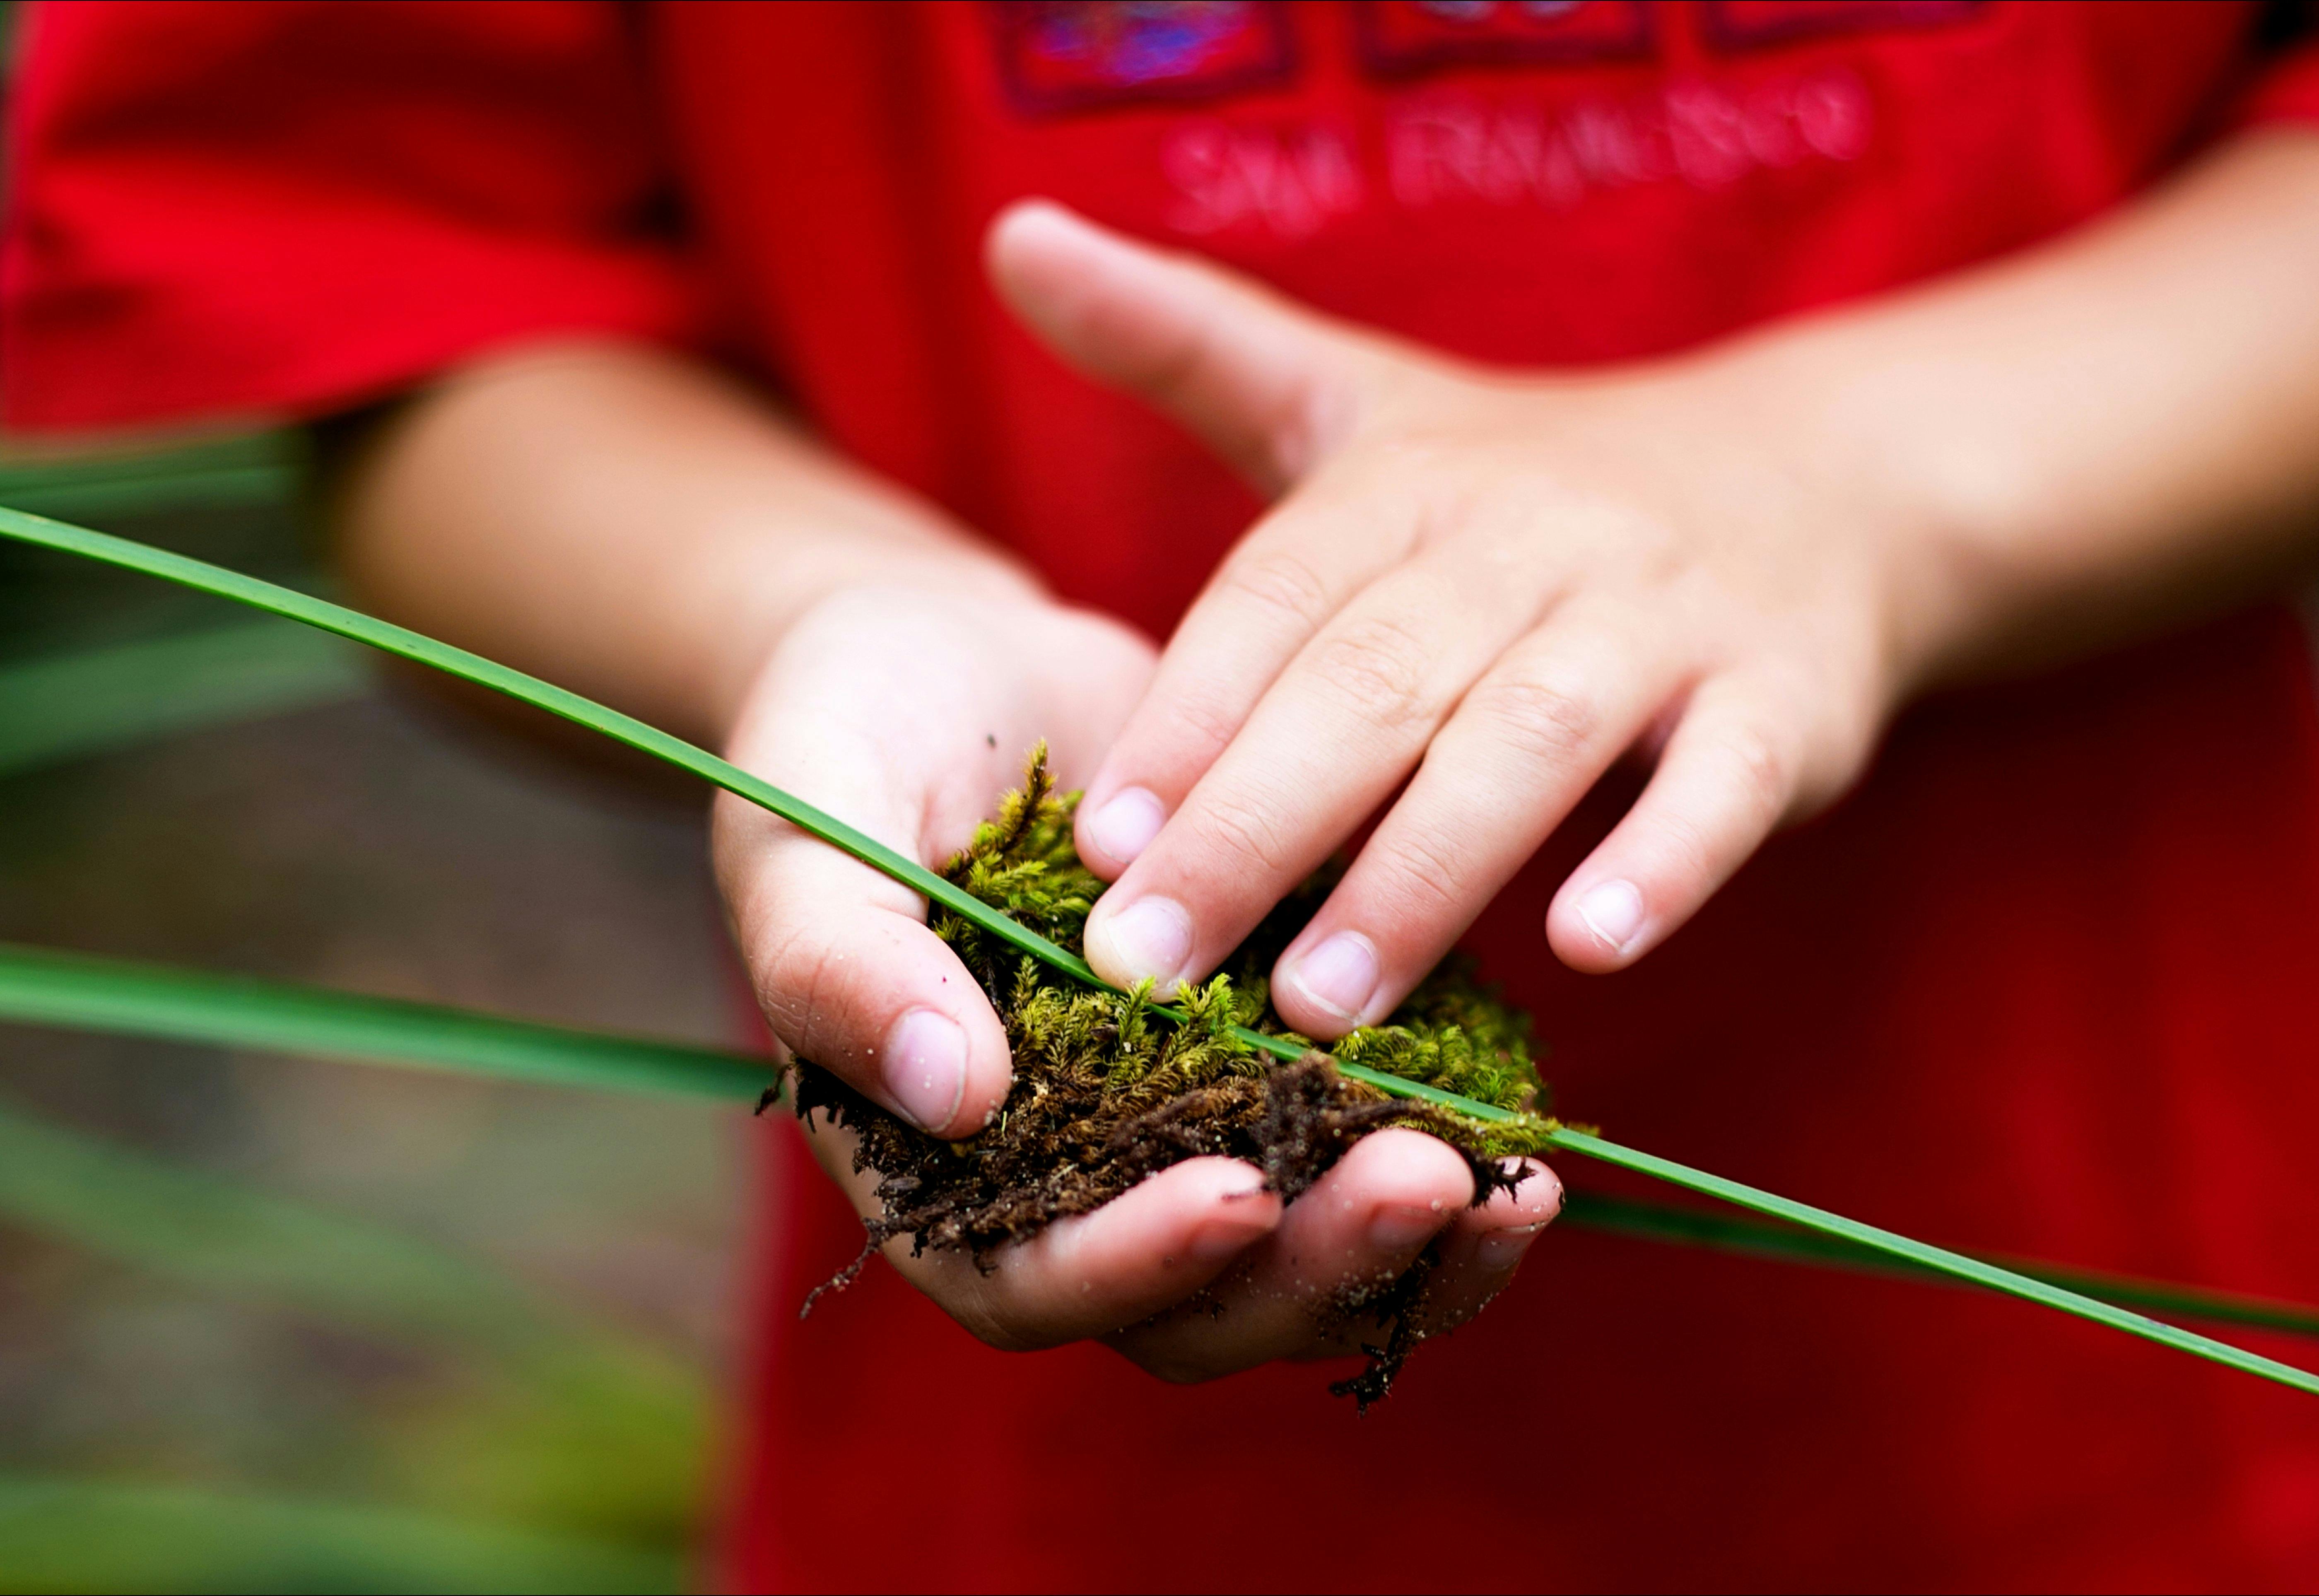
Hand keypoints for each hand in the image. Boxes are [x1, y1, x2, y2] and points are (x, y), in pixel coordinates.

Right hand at [714, 582, 1560, 1373]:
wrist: (957, 657)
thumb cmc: (844, 739)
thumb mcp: (807, 830)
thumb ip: (843, 964)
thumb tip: (953, 1091)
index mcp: (935, 1160)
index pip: (1029, 1277)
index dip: (1131, 1264)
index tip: (1235, 1195)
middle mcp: (1066, 1175)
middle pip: (1192, 1307)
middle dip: (1308, 1265)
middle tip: (1422, 1183)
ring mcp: (1178, 1128)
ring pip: (1297, 1261)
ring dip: (1404, 1248)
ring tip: (1510, 1190)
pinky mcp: (1271, 1060)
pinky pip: (1361, 1155)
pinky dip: (1446, 1169)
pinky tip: (1528, 1140)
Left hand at [989, 202, 1914, 1035]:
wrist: (1815, 476)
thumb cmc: (1526, 484)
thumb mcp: (1352, 398)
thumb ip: (1184, 342)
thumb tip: (1013, 241)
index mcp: (1410, 480)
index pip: (1274, 598)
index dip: (1183, 716)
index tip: (1096, 840)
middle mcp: (1530, 535)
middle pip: (1373, 681)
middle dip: (1252, 828)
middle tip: (1145, 965)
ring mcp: (1664, 615)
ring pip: (1526, 741)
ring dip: (1418, 875)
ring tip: (1315, 1006)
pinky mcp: (1782, 697)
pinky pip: (1723, 780)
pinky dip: (1662, 860)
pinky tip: (1587, 949)